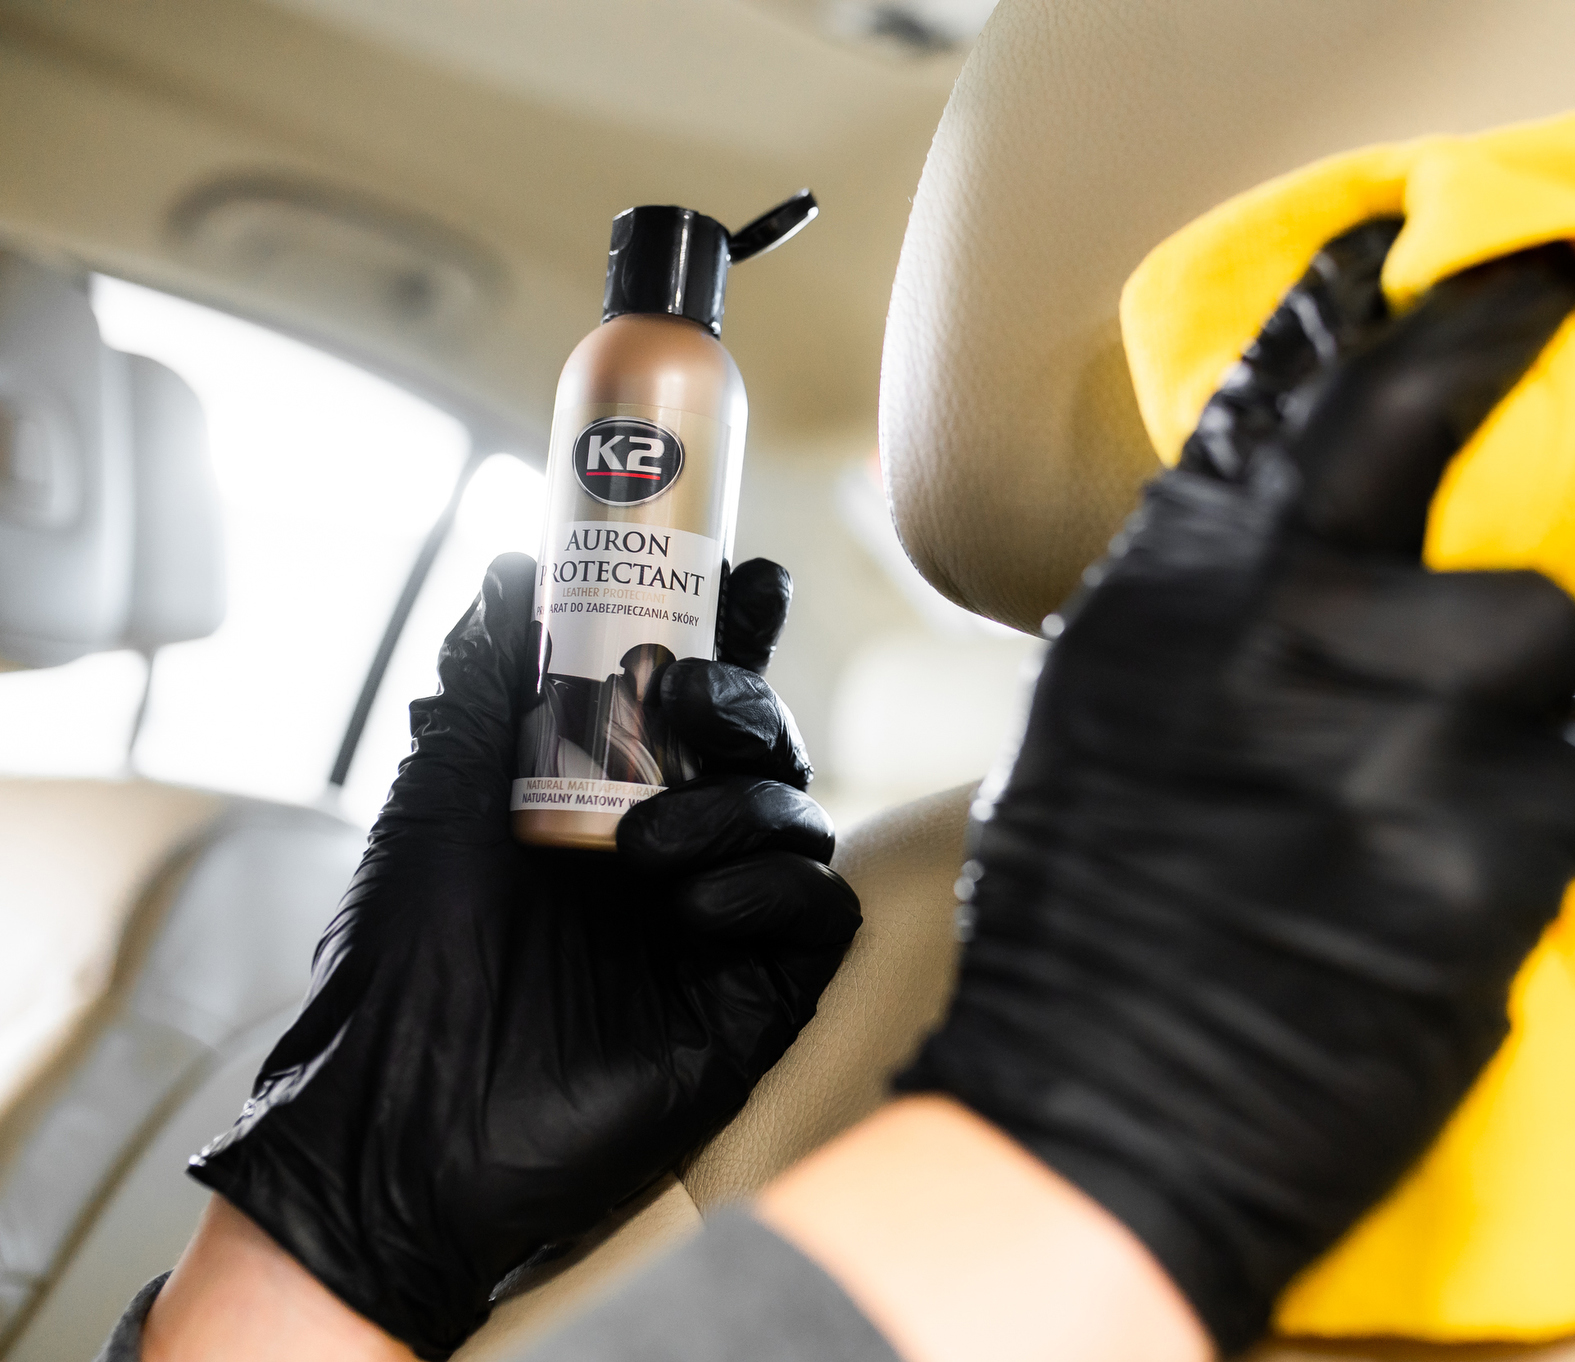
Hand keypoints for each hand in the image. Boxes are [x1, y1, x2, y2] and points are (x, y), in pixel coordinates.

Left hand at [187, 554, 859, 1359]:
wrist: (402, 1121)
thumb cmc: (402, 965)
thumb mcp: (433, 800)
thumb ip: (478, 683)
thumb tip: (509, 569)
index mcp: (608, 794)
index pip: (696, 695)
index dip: (734, 630)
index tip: (747, 578)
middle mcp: (676, 847)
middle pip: (764, 742)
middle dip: (744, 699)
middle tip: (685, 695)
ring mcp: (720, 923)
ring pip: (797, 816)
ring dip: (741, 801)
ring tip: (645, 846)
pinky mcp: (756, 998)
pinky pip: (817, 913)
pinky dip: (776, 887)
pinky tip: (698, 905)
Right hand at [895, 221, 1574, 1351]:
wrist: (1095, 1118)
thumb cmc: (1093, 934)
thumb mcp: (1109, 721)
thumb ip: (1213, 610)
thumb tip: (1318, 540)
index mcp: (1170, 597)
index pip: (1297, 395)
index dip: (1382, 304)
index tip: (1447, 248)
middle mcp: (1277, 630)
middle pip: (1456, 478)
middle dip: (1497, 425)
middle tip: (1526, 404)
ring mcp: (1385, 730)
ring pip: (1540, 646)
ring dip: (1506, 715)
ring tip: (1424, 800)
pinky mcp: (1478, 846)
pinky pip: (1570, 790)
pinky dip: (1529, 839)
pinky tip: (1440, 893)